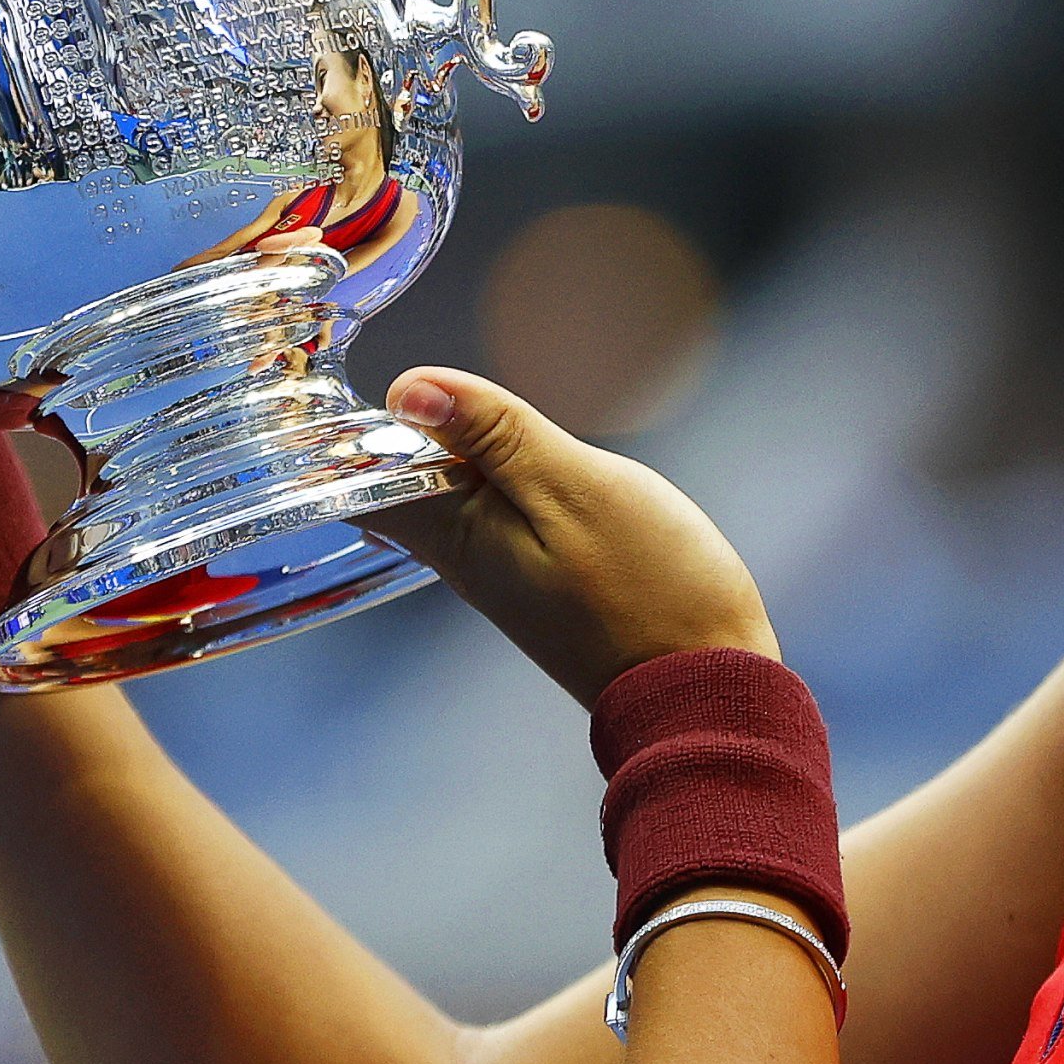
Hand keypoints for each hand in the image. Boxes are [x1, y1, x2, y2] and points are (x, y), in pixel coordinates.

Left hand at [362, 370, 776, 708]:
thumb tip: (407, 390)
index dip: (357, 420)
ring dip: (465, 447)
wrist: (705, 685)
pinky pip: (493, 513)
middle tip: (448, 381)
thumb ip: (494, 434)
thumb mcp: (575, 487)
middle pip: (402, 479)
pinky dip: (503, 475)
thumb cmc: (652, 590)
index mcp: (453, 533)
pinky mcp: (537, 579)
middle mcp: (461, 559)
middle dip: (411, 426)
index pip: (358, 474)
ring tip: (499, 410)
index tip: (384, 378)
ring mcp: (499, 572)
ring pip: (451, 492)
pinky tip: (535, 457)